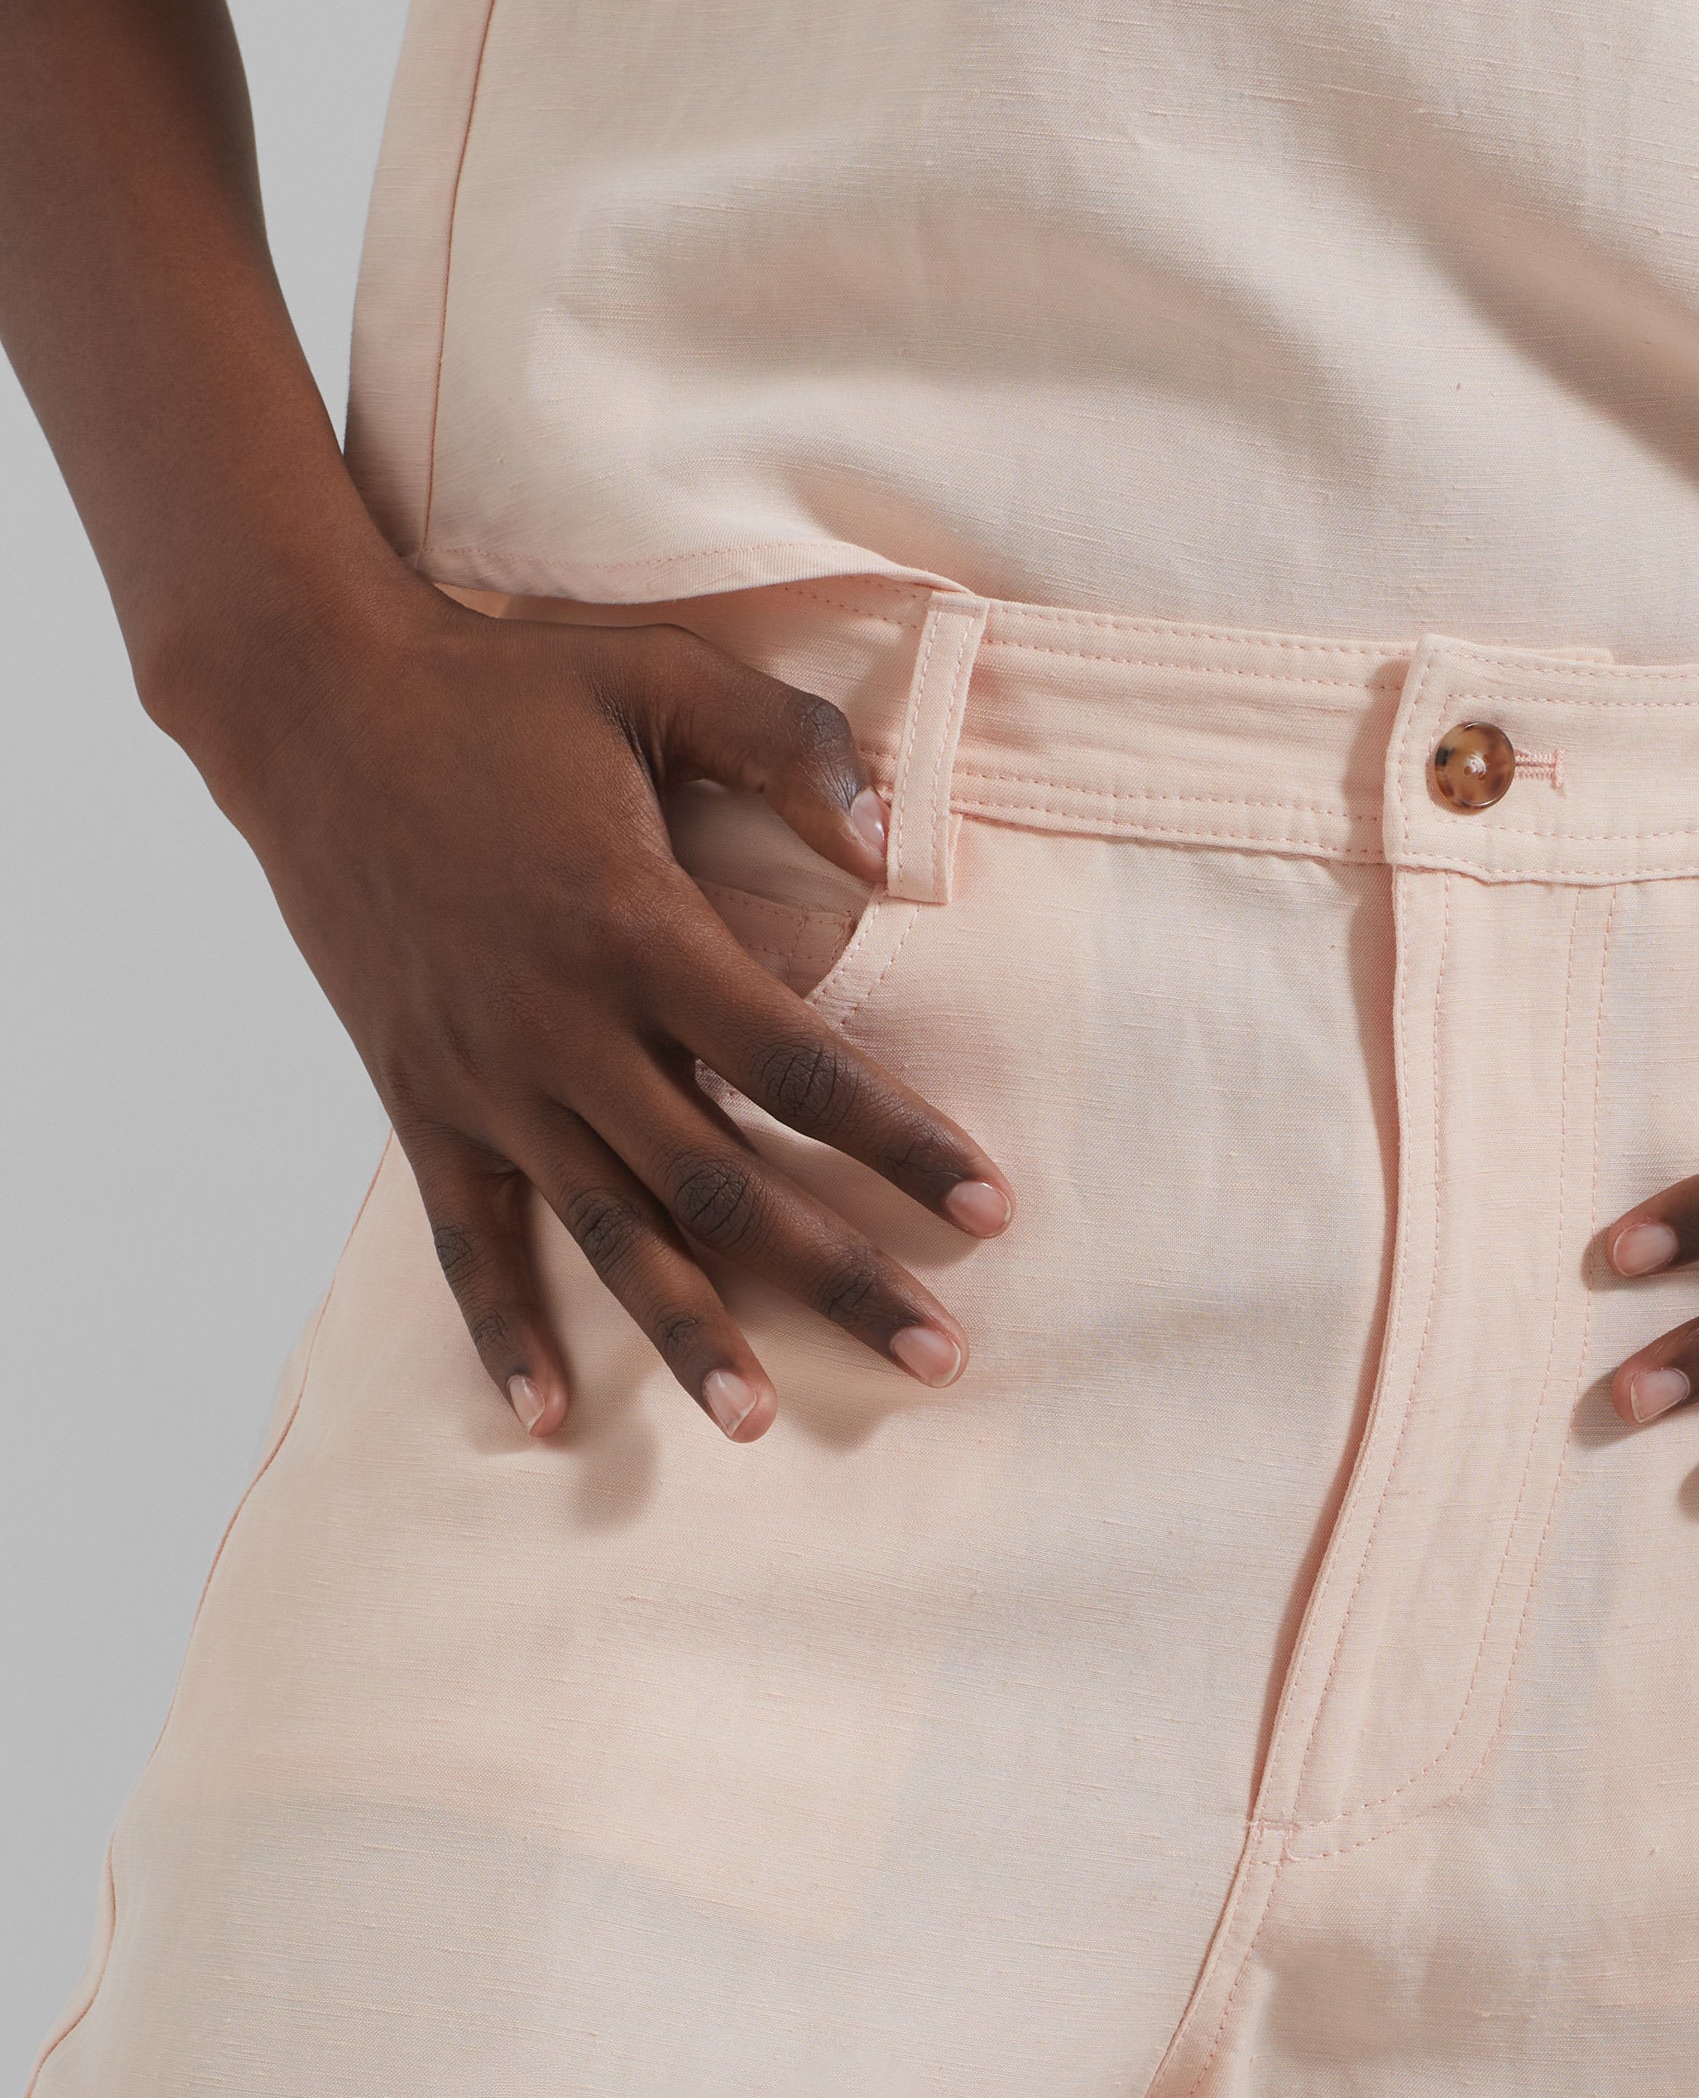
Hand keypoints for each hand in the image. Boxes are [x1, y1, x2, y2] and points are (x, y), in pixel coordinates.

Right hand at [193, 582, 1012, 1442]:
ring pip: (610, 1234)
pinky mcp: (420, 1100)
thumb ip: (795, 743)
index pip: (800, 1067)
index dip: (901, 1144)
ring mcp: (489, 1079)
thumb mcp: (661, 673)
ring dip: (689, 1337)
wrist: (309, 706)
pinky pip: (466, 1239)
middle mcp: (566, 1029)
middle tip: (938, 1357)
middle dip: (840, 1280)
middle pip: (726, 1186)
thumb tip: (898, 848)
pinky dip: (501, 1331)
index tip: (990, 1211)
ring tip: (760, 1425)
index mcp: (639, 929)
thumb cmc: (501, 686)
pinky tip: (545, 1418)